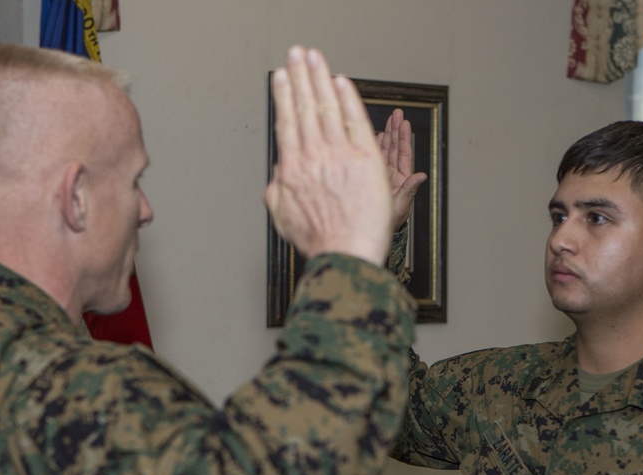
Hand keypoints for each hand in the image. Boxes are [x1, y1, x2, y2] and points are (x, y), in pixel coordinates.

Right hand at [265, 46, 390, 264]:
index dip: (284, 96)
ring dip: (320, 77)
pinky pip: (354, 119)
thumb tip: (279, 173)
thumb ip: (278, 189)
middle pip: (304, 107)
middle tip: (296, 54)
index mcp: (292, 170)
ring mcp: (339, 154)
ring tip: (314, 57)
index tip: (281, 78)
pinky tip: (341, 81)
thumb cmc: (320, 242)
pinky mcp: (365, 157)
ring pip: (327, 107)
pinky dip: (347, 98)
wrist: (347, 253)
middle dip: (299, 76)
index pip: (287, 123)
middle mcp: (313, 157)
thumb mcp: (284, 217)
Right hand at [378, 108, 427, 232]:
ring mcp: (381, 176)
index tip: (404, 122)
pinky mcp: (371, 178)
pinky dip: (374, 147)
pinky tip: (374, 135)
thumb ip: (410, 189)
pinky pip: (373, 159)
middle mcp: (392, 175)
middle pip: (394, 148)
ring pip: (384, 151)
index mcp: (402, 179)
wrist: (372, 233)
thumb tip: (423, 175)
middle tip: (397, 112)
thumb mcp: (401, 206)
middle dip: (395, 130)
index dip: (403, 137)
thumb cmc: (388, 223)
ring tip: (388, 119)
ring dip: (386, 135)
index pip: (403, 154)